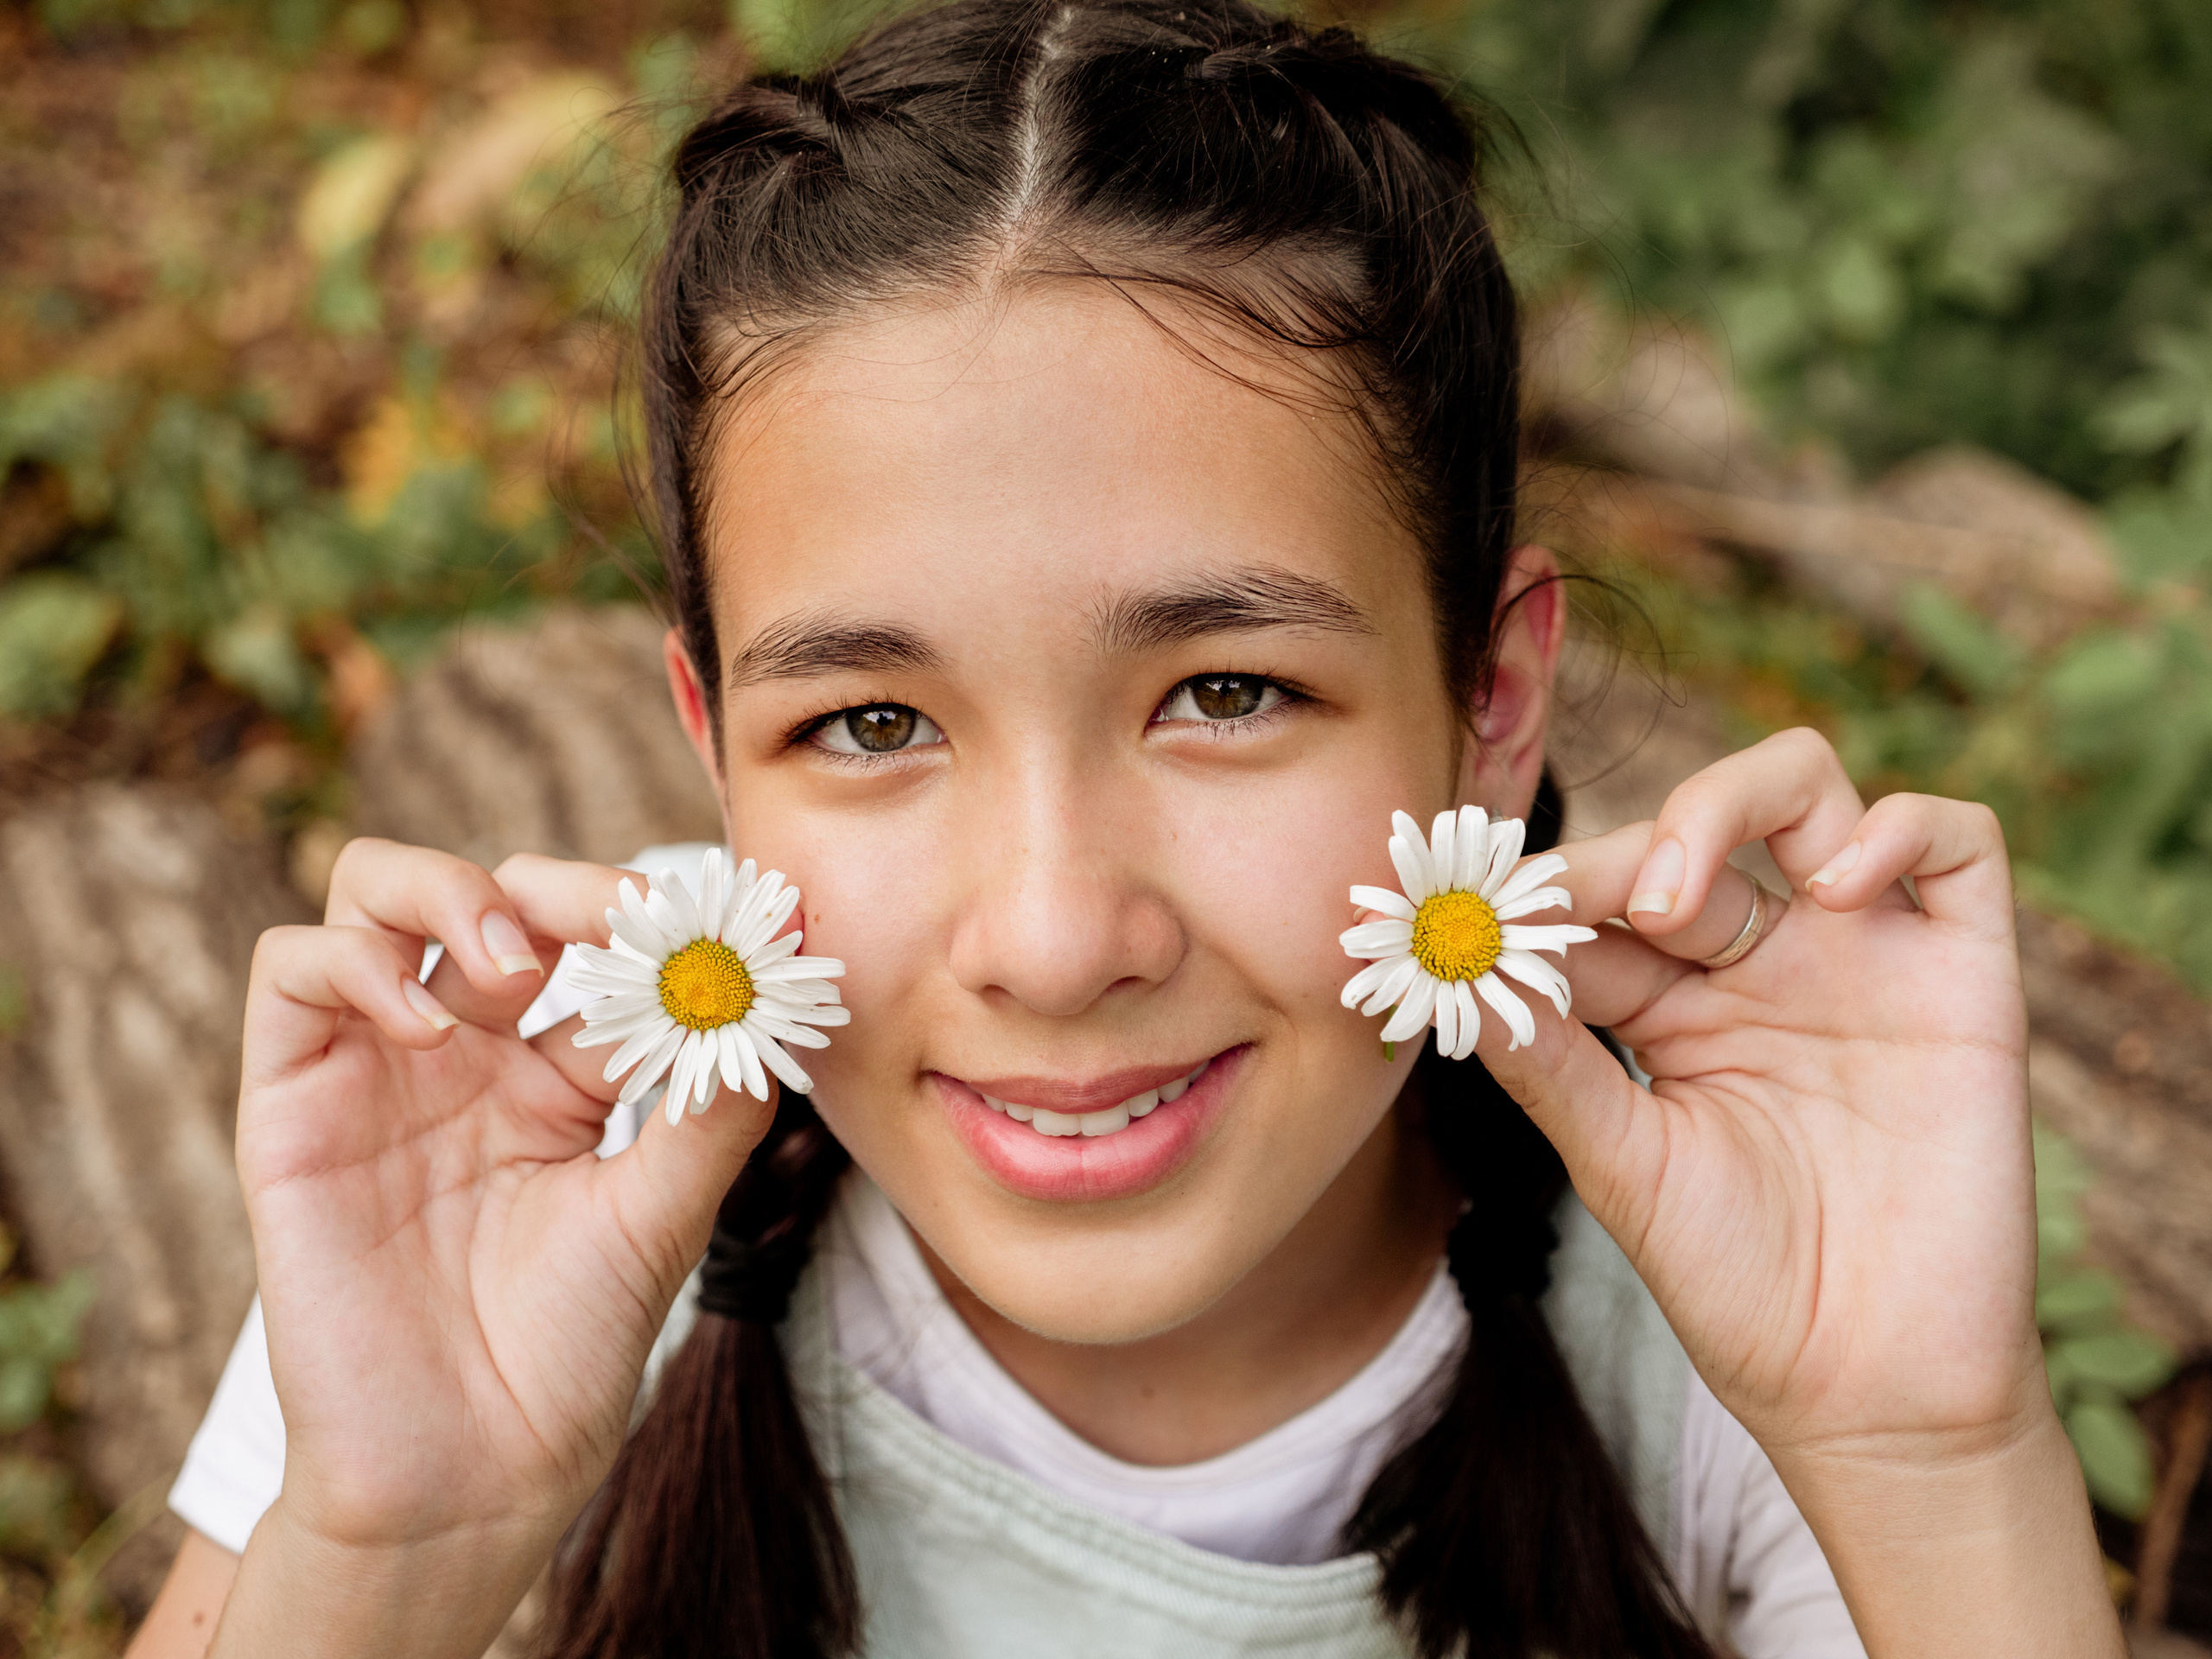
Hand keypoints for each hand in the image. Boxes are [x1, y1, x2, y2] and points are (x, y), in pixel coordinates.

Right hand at [228, 842, 771, 1633]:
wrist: (473, 1469)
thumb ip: (712, 1103)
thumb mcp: (665, 1212)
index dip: (648, 914)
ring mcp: (378, 1068)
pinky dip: (358, 961)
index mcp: (563, 1071)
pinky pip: (293, 970)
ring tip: (516, 966)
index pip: (597, 942)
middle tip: (612, 925)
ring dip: (449, 892)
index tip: (708, 920)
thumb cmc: (570, 1348)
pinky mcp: (292, 1102)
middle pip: (490, 892)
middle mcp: (471, 1053)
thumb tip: (768, 997)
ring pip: (374, 894)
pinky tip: (430, 1025)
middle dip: (556, 885)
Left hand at [1470, 729, 2115, 1654]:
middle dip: (1627, 847)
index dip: (1543, 889)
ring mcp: (1863, 958)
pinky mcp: (1964, 979)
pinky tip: (1835, 886)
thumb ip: (1550, 1065)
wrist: (1868, 1394)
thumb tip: (1458, 970)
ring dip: (1735, 803)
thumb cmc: (1739, 1287)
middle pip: (1696, 823)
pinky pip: (1959, 844)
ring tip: (1679, 901)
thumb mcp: (1622, 1167)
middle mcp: (1764, 960)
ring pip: (1811, 792)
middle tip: (1586, 909)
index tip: (1477, 907)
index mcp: (1671, 1000)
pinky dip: (1900, 829)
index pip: (1600, 896)